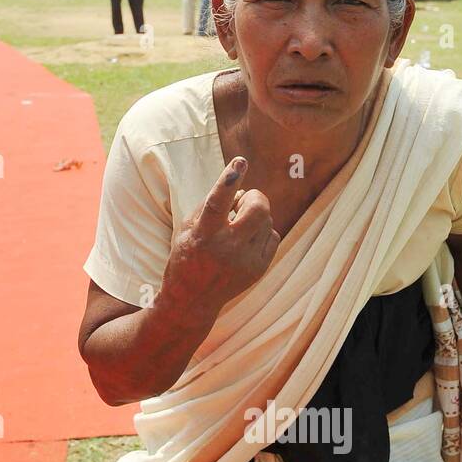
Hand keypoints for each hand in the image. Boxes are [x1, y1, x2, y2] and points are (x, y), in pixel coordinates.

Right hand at [162, 157, 280, 309]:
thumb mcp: (188, 228)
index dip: (229, 180)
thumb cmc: (188, 256)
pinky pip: (273, 236)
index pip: (218, 203)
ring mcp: (246, 261)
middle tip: (243, 201)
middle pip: (258, 210)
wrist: (193, 299)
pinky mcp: (259, 269)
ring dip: (255, 215)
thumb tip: (241, 190)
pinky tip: (246, 240)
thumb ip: (211, 205)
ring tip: (238, 226)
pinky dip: (263, 231)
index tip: (240, 162)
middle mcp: (226, 249)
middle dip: (255, 197)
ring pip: (267, 220)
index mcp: (204, 236)